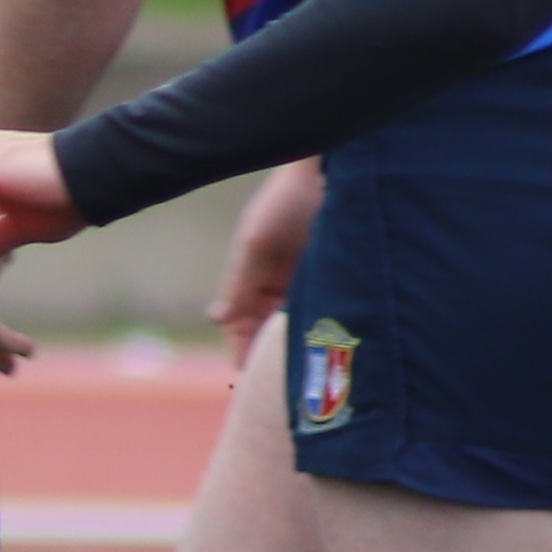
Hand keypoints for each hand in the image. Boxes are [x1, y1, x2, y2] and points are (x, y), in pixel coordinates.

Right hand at [209, 159, 322, 360]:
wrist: (334, 169)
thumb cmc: (287, 200)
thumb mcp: (257, 243)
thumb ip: (238, 283)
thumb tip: (216, 319)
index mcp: (252, 275)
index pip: (240, 323)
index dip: (241, 349)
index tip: (247, 377)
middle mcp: (278, 282)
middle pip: (267, 330)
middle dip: (268, 354)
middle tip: (277, 383)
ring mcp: (307, 280)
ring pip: (294, 325)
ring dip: (295, 344)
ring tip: (303, 368)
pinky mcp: (335, 276)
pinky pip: (325, 312)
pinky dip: (323, 328)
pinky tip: (330, 344)